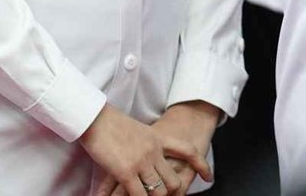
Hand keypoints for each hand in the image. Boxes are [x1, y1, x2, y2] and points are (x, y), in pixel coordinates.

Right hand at [84, 105, 210, 195]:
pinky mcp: (125, 171)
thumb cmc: (110, 124)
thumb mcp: (138, 131)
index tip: (209, 177)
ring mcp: (141, 161)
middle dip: (170, 194)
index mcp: (158, 138)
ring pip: (159, 192)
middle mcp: (154, 151)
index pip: (188, 151)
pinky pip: (139, 195)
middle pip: (173, 181)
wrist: (95, 117)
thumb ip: (147, 144)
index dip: (201, 165)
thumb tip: (149, 157)